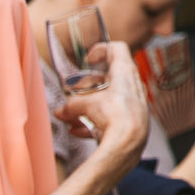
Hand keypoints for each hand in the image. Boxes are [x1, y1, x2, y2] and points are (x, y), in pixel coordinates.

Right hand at [57, 40, 149, 167]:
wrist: (129, 144)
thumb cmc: (114, 116)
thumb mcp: (85, 105)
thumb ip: (70, 106)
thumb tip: (59, 112)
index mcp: (125, 72)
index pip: (118, 49)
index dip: (102, 49)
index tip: (88, 59)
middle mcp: (134, 86)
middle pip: (112, 78)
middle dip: (91, 86)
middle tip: (76, 93)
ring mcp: (135, 104)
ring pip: (110, 100)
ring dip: (89, 108)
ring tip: (71, 118)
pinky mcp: (132, 122)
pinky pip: (112, 119)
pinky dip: (95, 123)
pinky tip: (77, 131)